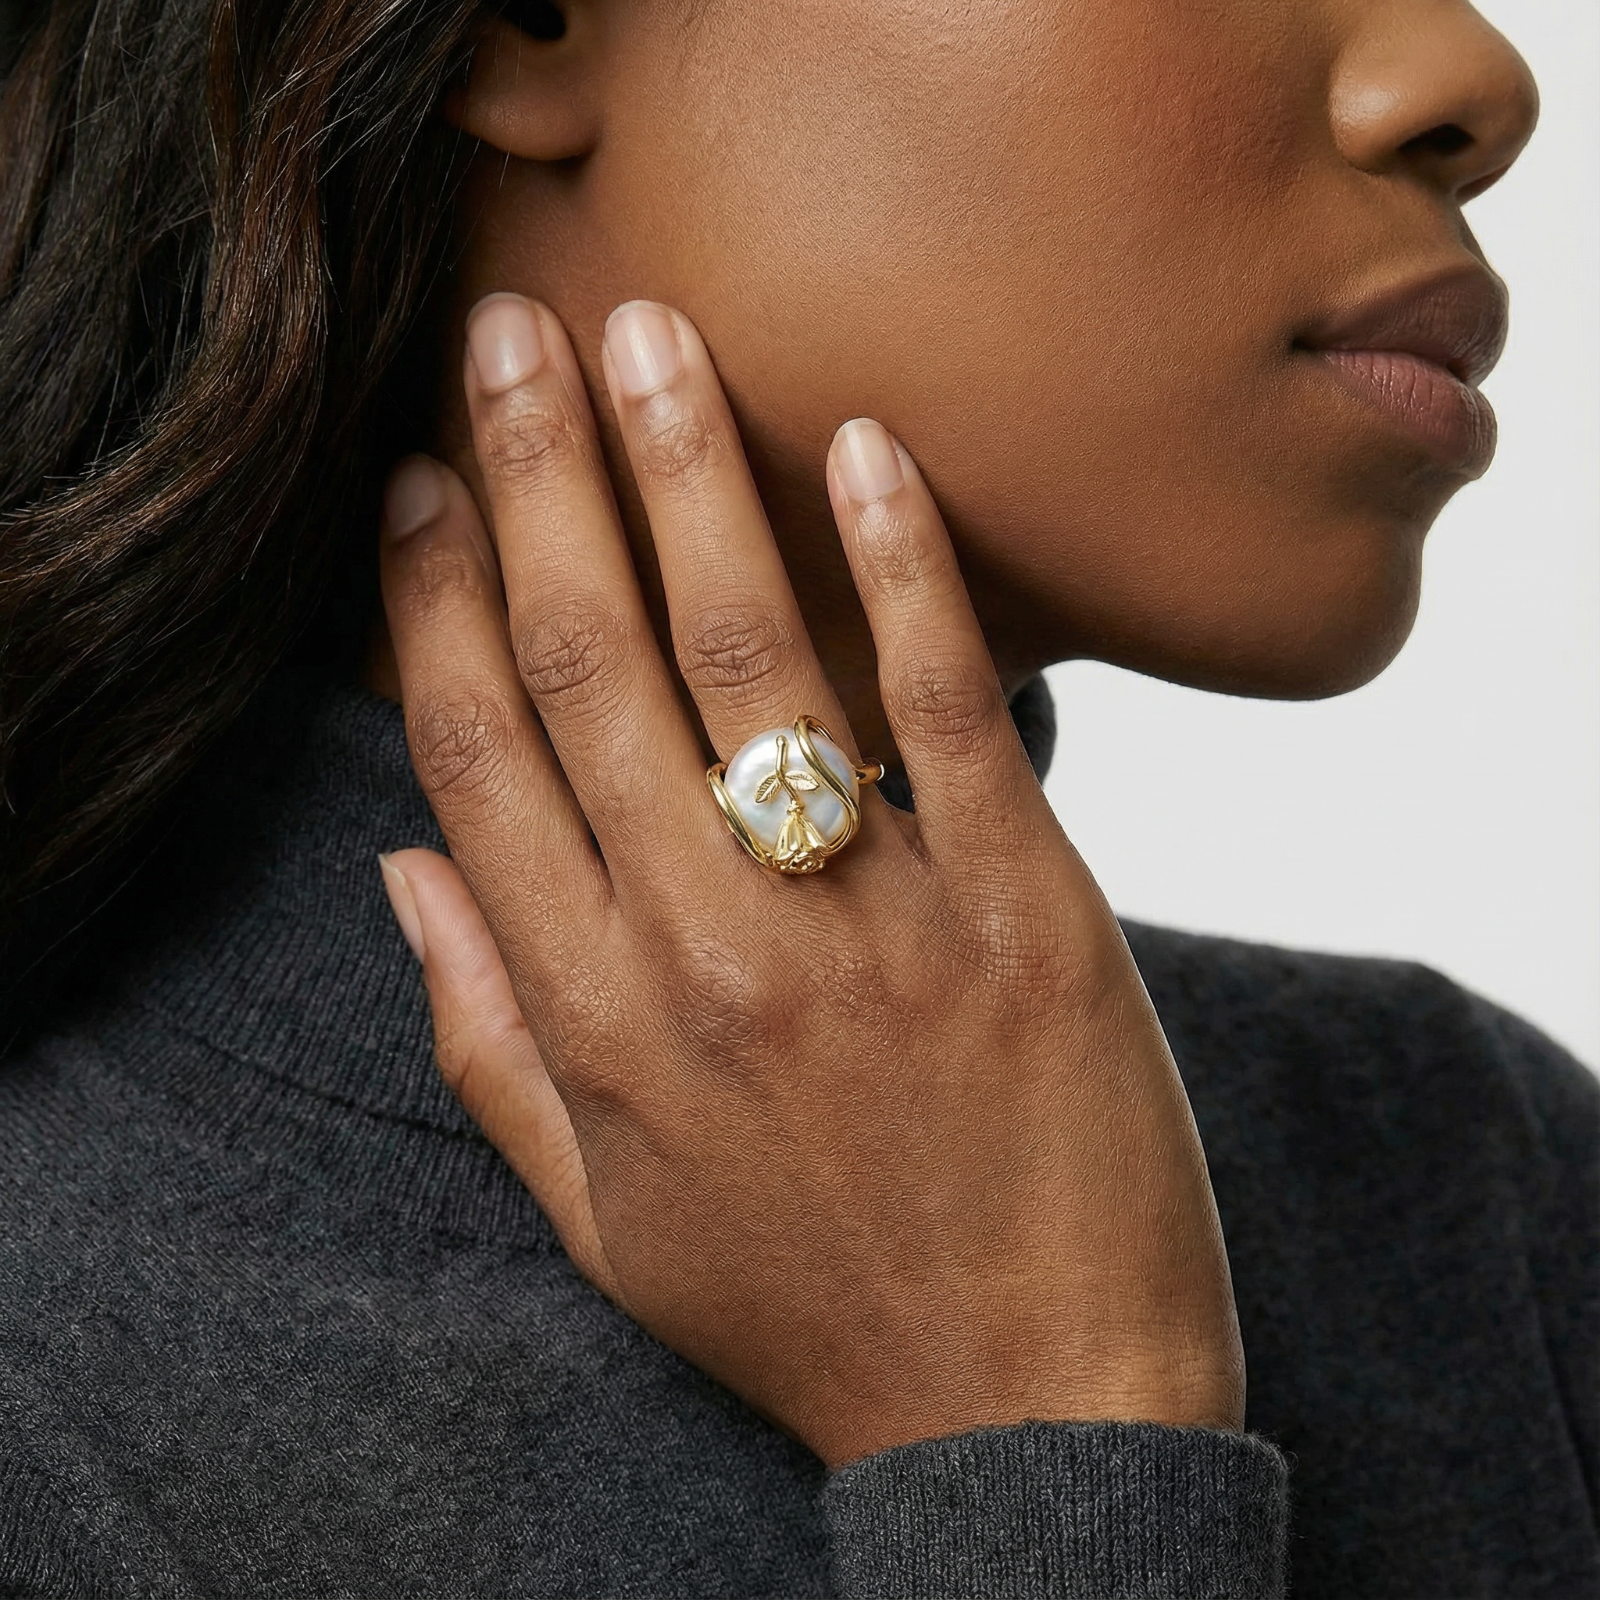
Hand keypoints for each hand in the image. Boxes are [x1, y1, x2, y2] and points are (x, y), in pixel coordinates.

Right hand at [375, 293, 1244, 1468]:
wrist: (1032, 1407)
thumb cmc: (812, 1308)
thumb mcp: (605, 1218)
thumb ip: (489, 1042)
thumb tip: (402, 871)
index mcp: (597, 1021)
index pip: (476, 756)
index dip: (434, 599)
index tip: (422, 482)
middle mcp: (709, 948)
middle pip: (590, 666)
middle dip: (537, 479)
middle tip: (507, 334)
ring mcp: (868, 921)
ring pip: (751, 655)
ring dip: (686, 476)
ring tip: (645, 337)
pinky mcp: (1023, 909)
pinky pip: (949, 710)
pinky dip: (905, 568)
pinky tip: (859, 449)